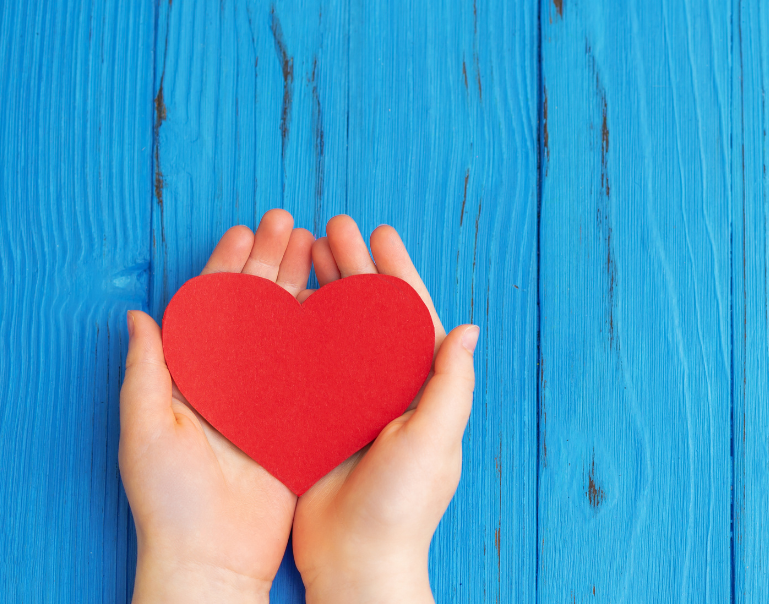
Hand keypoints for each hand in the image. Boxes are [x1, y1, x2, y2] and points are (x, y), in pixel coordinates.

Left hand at [119, 209, 314, 602]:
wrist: (212, 556)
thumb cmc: (169, 498)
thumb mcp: (146, 428)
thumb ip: (146, 370)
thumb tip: (138, 315)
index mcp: (194, 375)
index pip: (212, 306)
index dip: (228, 265)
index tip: (246, 230)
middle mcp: (234, 379)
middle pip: (255, 306)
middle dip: (271, 261)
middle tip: (289, 223)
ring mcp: (269, 397)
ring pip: (287, 327)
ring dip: (300, 285)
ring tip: (316, 246)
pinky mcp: (299, 419)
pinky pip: (313, 369)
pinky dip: (325, 334)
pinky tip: (339, 305)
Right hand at [291, 215, 477, 603]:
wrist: (357, 562)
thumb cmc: (402, 506)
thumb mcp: (434, 441)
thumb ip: (450, 384)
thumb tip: (468, 327)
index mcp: (423, 388)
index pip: (412, 315)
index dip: (396, 271)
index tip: (378, 232)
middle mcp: (389, 388)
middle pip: (371, 314)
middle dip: (354, 268)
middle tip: (330, 228)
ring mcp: (352, 401)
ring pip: (338, 331)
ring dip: (325, 290)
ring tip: (304, 251)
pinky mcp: (319, 418)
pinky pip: (308, 363)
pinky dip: (297, 331)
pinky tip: (279, 304)